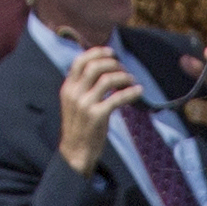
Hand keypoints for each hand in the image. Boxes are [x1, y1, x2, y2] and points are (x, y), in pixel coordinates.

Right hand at [55, 46, 144, 178]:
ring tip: (132, 81)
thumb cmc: (79, 127)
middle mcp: (74, 93)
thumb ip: (82, 87)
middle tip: (124, 69)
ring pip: (107, 79)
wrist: (75, 152)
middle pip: (95, 67)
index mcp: (68, 88)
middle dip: (113, 64)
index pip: (80, 61)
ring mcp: (85, 105)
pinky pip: (117, 98)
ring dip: (123, 77)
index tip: (111, 52)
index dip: (97, 53)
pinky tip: (139, 92)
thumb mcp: (74, 103)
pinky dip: (131, 92)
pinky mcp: (96, 116)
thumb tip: (101, 68)